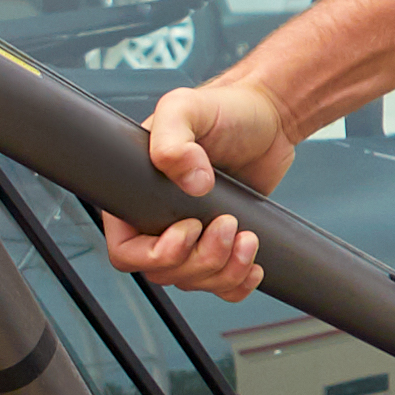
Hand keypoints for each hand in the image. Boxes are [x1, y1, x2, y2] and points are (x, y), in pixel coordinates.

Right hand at [102, 75, 301, 303]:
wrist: (269, 117)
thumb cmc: (222, 109)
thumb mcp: (186, 108)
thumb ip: (172, 139)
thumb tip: (190, 181)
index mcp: (137, 195)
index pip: (126, 251)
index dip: (155, 254)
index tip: (188, 227)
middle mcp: (159, 220)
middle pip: (163, 273)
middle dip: (201, 259)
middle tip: (227, 224)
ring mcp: (193, 236)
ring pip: (194, 282)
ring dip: (224, 270)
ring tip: (247, 236)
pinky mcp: (223, 245)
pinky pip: (221, 286)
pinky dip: (237, 284)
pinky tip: (252, 263)